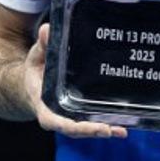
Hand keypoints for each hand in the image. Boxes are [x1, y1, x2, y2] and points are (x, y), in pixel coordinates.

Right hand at [24, 23, 127, 138]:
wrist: (33, 82)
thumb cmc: (36, 69)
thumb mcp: (36, 56)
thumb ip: (43, 45)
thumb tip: (47, 30)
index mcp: (44, 106)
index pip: (54, 121)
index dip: (71, 126)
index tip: (83, 129)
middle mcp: (57, 116)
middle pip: (74, 129)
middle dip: (91, 130)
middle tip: (110, 130)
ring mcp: (70, 116)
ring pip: (87, 127)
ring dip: (104, 129)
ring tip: (122, 131)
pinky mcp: (80, 113)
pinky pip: (94, 121)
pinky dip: (108, 124)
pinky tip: (125, 125)